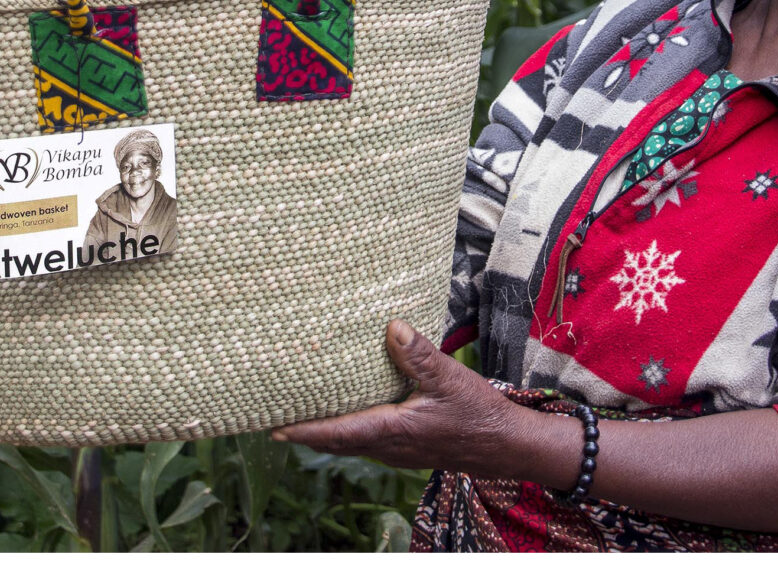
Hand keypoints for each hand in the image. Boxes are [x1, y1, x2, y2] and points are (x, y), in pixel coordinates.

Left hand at [271, 319, 524, 475]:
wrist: (505, 445)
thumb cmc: (478, 414)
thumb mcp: (449, 378)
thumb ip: (419, 354)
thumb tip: (391, 326)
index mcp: (391, 431)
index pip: (336, 434)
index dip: (303, 431)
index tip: (272, 427)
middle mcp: (387, 446)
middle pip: (335, 442)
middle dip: (304, 431)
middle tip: (272, 415)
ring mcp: (396, 450)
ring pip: (350, 442)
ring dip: (324, 429)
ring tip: (301, 410)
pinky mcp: (406, 447)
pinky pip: (366, 439)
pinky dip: (346, 427)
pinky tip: (346, 409)